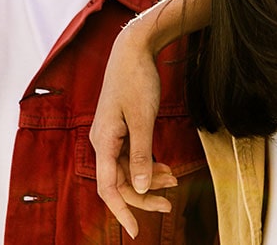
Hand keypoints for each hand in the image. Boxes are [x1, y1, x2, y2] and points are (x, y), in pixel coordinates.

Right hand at [90, 23, 165, 238]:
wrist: (132, 50)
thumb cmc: (136, 80)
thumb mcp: (143, 119)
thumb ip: (142, 155)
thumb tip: (142, 187)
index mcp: (103, 142)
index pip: (108, 188)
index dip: (122, 211)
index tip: (134, 231)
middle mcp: (102, 142)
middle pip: (120, 182)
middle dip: (144, 196)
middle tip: (169, 205)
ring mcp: (111, 136)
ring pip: (128, 169)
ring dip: (150, 178)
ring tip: (174, 181)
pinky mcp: (120, 129)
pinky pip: (132, 155)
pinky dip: (148, 163)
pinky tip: (166, 168)